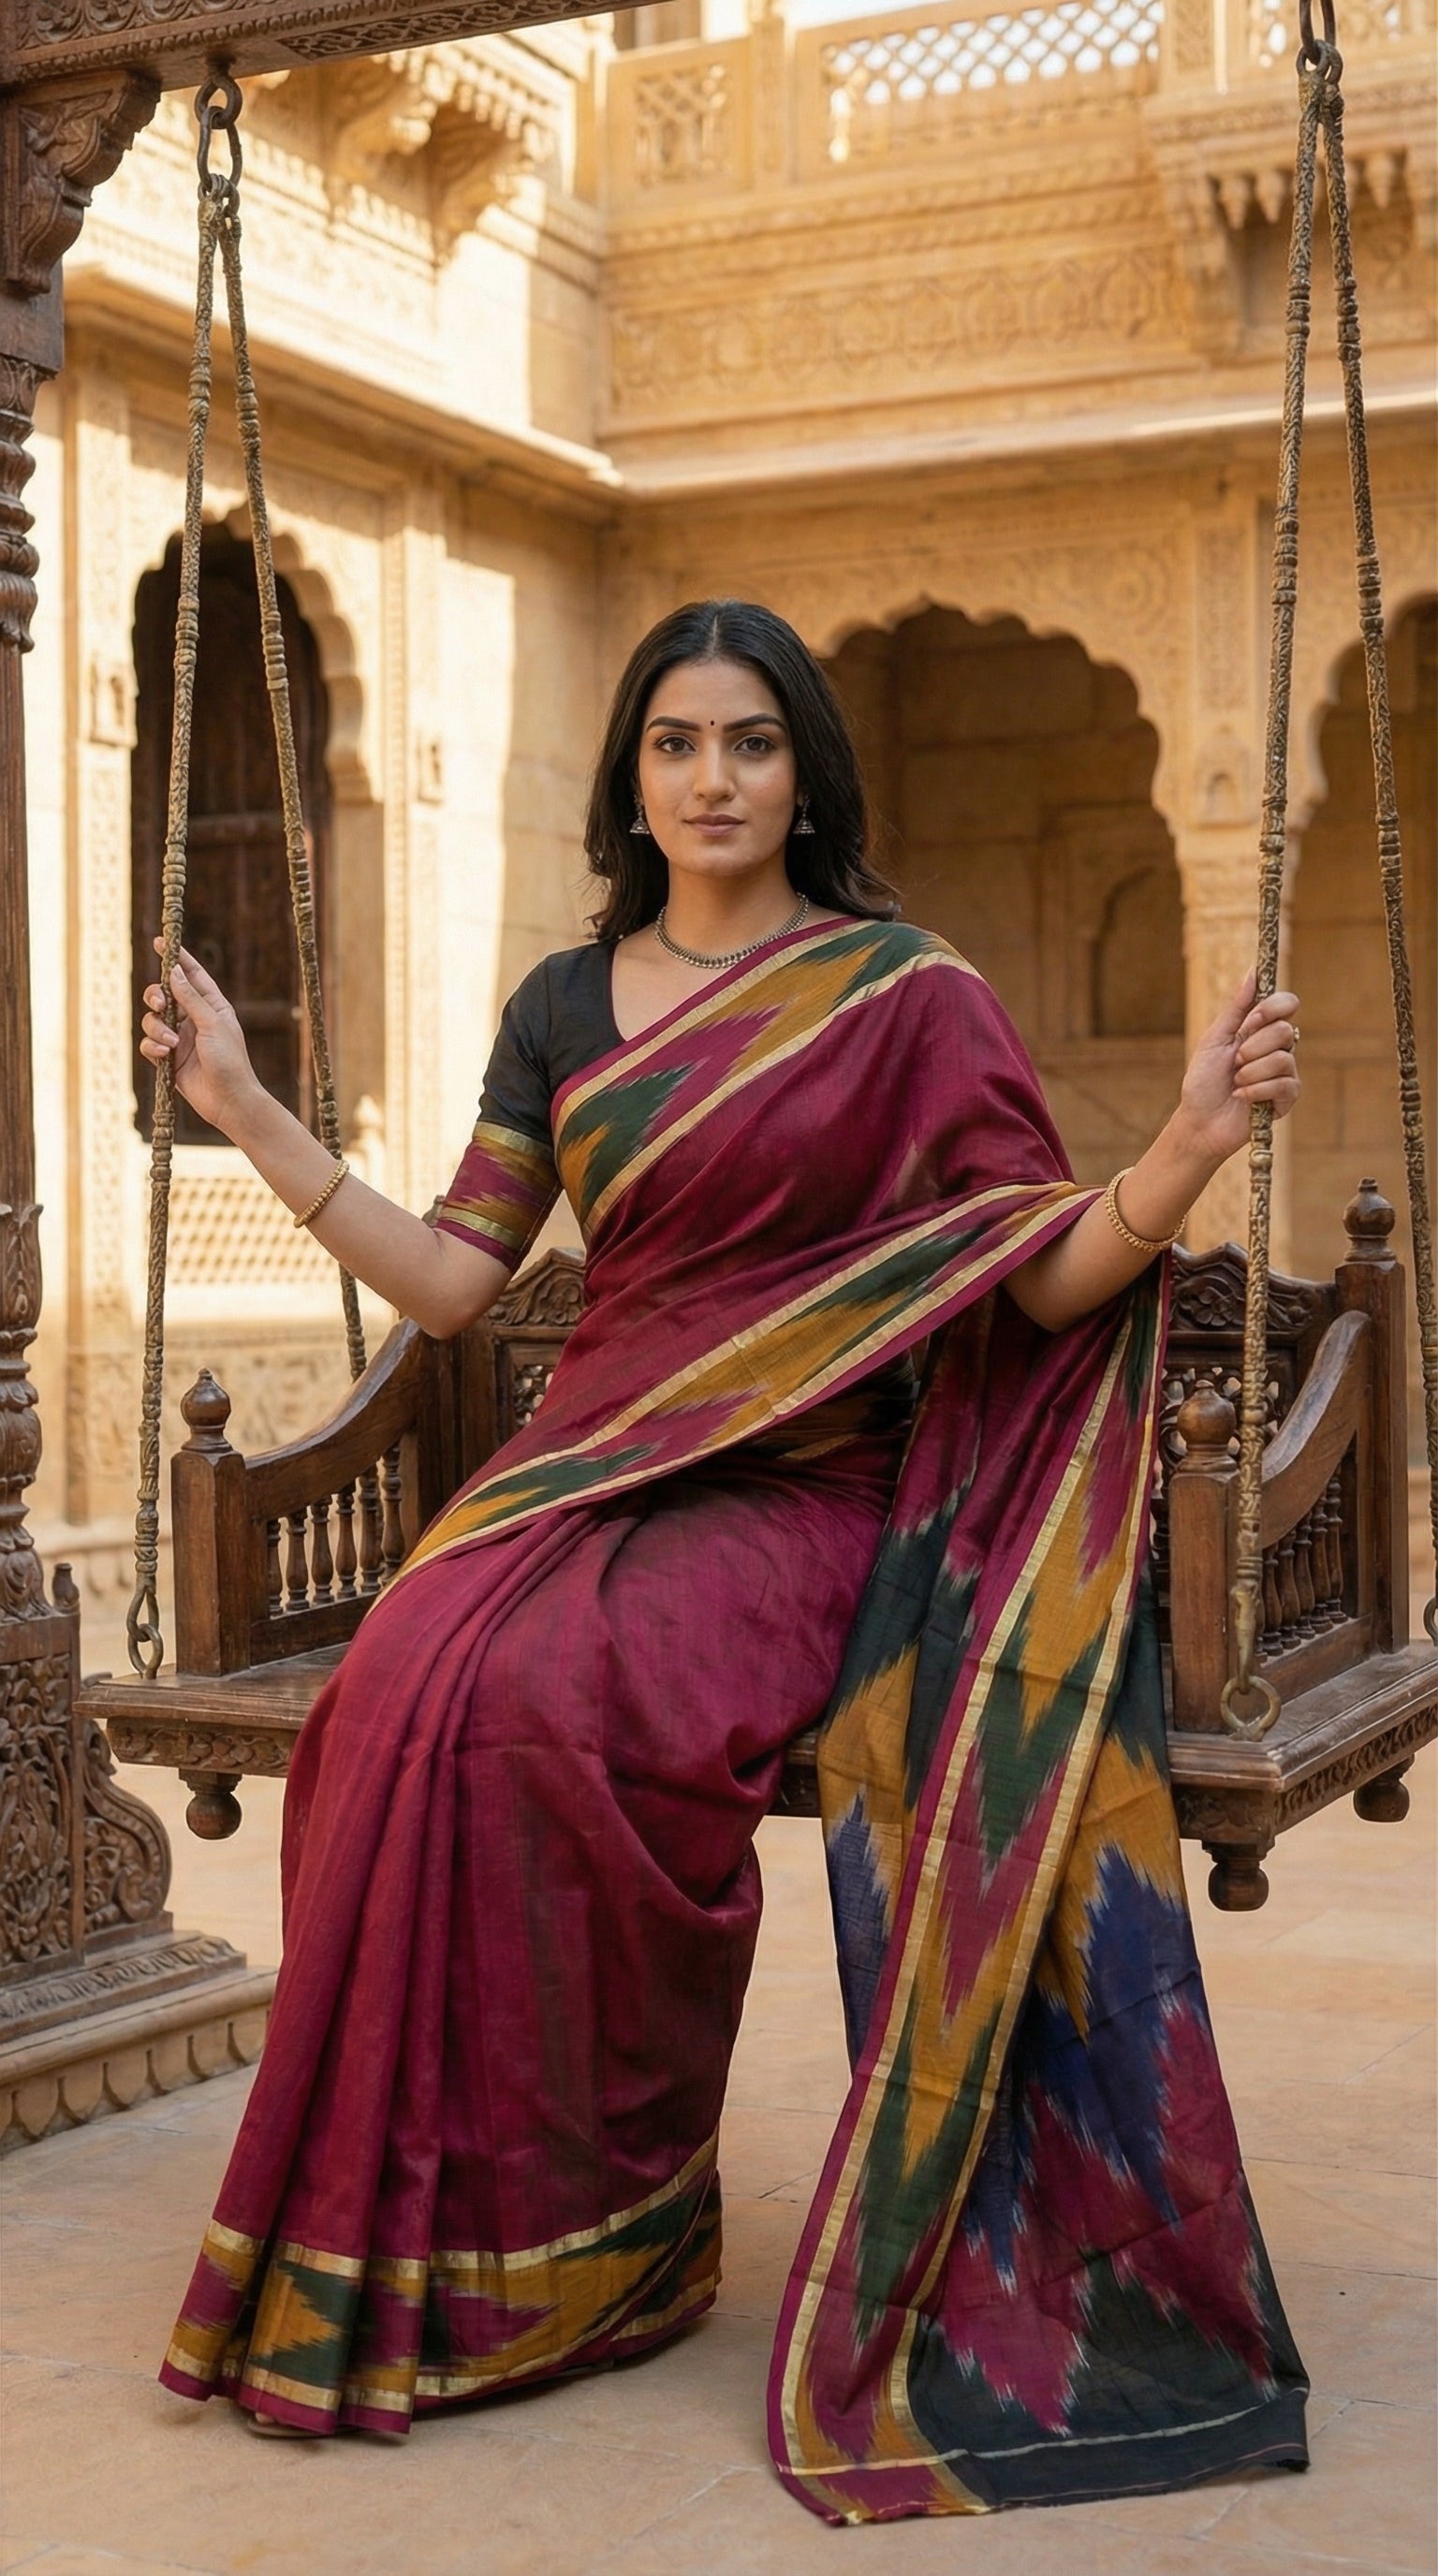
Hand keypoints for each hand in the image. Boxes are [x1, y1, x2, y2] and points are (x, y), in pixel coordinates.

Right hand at [139, 940, 260, 1137]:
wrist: (228, 1100)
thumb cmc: (229, 1060)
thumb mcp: (212, 1024)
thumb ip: (191, 998)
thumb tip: (173, 972)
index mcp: (211, 1006)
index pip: (191, 975)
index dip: (176, 958)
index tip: (160, 941)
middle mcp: (193, 1018)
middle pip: (163, 995)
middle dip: (156, 996)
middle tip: (161, 1004)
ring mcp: (179, 1038)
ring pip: (152, 1020)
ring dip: (157, 1029)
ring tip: (172, 1043)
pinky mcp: (168, 1058)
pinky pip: (148, 1044)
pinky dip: (152, 1046)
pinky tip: (164, 1054)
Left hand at [1175, 971, 1300, 1167]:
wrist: (1198, 1121)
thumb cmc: (1203, 1081)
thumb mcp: (1214, 1039)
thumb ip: (1236, 1009)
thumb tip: (1253, 972)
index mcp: (1260, 1030)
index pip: (1286, 1005)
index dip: (1271, 1009)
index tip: (1249, 1022)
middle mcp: (1277, 1048)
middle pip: (1284, 1031)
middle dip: (1252, 1047)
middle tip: (1234, 1062)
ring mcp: (1284, 1073)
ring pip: (1283, 1058)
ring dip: (1250, 1072)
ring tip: (1235, 1083)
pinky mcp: (1287, 1098)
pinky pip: (1283, 1084)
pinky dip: (1256, 1090)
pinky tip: (1241, 1097)